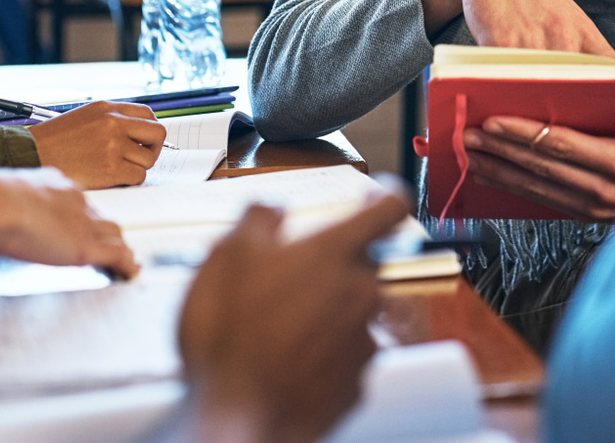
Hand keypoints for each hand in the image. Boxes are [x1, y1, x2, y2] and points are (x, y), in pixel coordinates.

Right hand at [0, 165, 139, 282]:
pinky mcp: (86, 246)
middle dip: (102, 230)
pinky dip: (126, 264)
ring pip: (113, 233)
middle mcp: (74, 199)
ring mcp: (83, 223)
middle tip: (103, 244)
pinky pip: (117, 255)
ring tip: (120, 260)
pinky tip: (129, 272)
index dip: (80, 215)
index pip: (76, 200)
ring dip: (117, 247)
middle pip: (99, 216)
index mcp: (54, 184)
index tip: (76, 225)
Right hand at [27, 99, 165, 187]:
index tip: (145, 141)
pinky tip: (112, 178)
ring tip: (116, 169)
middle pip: (158, 134)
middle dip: (153, 148)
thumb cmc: (53, 141)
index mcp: (107, 108)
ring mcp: (113, 145)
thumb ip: (112, 121)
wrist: (31, 155)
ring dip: (137, 167)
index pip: (148, 114)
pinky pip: (138, 176)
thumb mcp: (85, 117)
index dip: (149, 131)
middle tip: (140, 158)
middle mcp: (113, 123)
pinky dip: (129, 180)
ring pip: (148, 159)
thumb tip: (138, 133)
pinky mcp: (110, 168)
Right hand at [176, 194, 409, 442]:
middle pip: (364, 263)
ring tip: (276, 328)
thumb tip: (272, 212)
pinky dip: (324, 353)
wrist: (238, 424)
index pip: (390, 207)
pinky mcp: (358, 384)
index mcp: (334, 254)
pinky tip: (286, 361)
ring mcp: (364, 342)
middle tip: (287, 278)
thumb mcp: (224, 258)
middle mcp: (361, 294)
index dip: (385, 194)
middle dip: (332, 265)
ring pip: (353, 311)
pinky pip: (346, 355)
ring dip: (326, 311)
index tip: (375, 195)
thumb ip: (258, 219)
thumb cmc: (229, 342)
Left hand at [461, 80, 614, 219]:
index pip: (561, 146)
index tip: (494, 122)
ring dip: (500, 172)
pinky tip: (495, 178)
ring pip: (536, 188)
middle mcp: (601, 192)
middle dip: (500, 151)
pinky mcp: (587, 216)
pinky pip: (544, 201)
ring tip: (470, 156)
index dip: (524, 135)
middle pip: (540, 168)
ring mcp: (592, 208)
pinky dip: (516, 189)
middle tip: (467, 136)